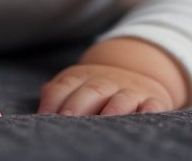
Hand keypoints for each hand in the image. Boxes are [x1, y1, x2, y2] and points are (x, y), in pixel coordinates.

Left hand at [38, 63, 177, 115]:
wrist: (137, 71)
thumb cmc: (96, 89)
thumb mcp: (76, 85)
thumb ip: (56, 95)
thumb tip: (38, 111)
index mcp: (83, 77)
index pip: (65, 85)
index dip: (54, 100)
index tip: (43, 116)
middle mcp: (106, 82)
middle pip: (92, 91)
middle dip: (79, 104)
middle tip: (68, 119)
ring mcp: (131, 91)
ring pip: (122, 99)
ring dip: (113, 108)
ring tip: (103, 120)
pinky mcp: (153, 101)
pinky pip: (153, 106)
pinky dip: (149, 111)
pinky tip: (143, 116)